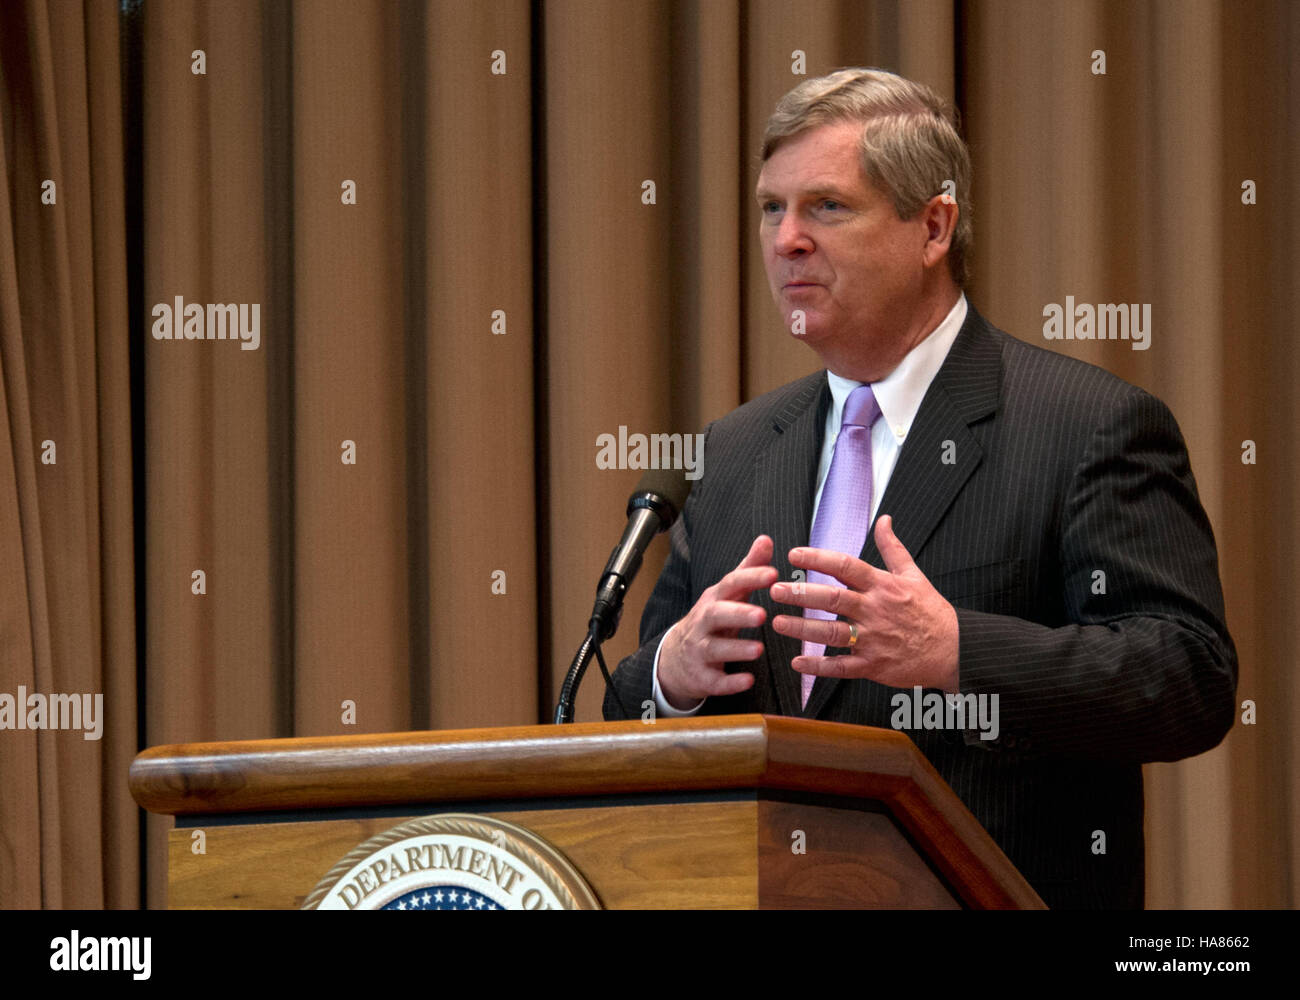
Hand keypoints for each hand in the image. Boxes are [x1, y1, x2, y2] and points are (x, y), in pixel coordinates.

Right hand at [657, 535, 777, 708]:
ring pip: (715, 648)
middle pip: (716, 615)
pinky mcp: (702, 676)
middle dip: (738, 613)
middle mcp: (704, 623)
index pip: (730, 585)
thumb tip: (766, 539)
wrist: (675, 658)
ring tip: (758, 649)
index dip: (750, 578)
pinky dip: (730, 682)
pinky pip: (714, 681)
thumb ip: (748, 568)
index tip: (773, 573)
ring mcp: (700, 650)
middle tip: (761, 614)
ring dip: (736, 648)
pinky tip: (748, 681)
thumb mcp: (727, 594)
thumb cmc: (711, 620)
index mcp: (714, 600)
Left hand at [768, 515, 958, 691]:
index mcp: (883, 586)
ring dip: (802, 629)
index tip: (793, 554)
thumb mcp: (915, 575)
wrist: (954, 650)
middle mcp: (875, 610)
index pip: (846, 566)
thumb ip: (893, 548)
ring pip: (832, 633)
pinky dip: (819, 666)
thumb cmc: (931, 611)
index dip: (819, 558)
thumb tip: (884, 519)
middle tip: (773, 590)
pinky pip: (842, 667)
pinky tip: (797, 662)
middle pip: (833, 599)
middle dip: (801, 594)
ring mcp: (873, 639)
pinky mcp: (874, 665)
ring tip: (777, 623)